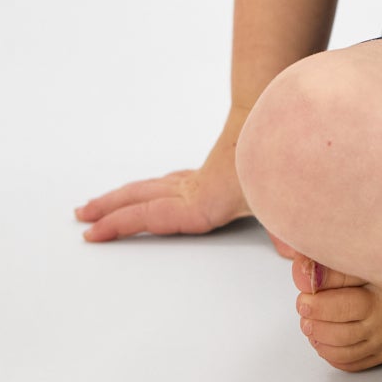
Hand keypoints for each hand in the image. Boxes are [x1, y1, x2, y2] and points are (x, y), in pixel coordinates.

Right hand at [73, 119, 297, 258]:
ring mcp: (202, 177)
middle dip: (110, 208)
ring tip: (99, 203)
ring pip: (154, 185)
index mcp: (203, 204)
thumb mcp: (281, 205)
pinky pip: (171, 180)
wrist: (283, 118)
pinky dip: (153, 187)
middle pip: (142, 197)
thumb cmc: (280, 162)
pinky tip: (154, 189)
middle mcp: (195, 189)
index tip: (92, 233)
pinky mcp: (213, 168)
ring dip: (125, 194)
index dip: (120, 225)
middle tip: (82, 215)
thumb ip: (289, 237)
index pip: (152, 216)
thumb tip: (300, 263)